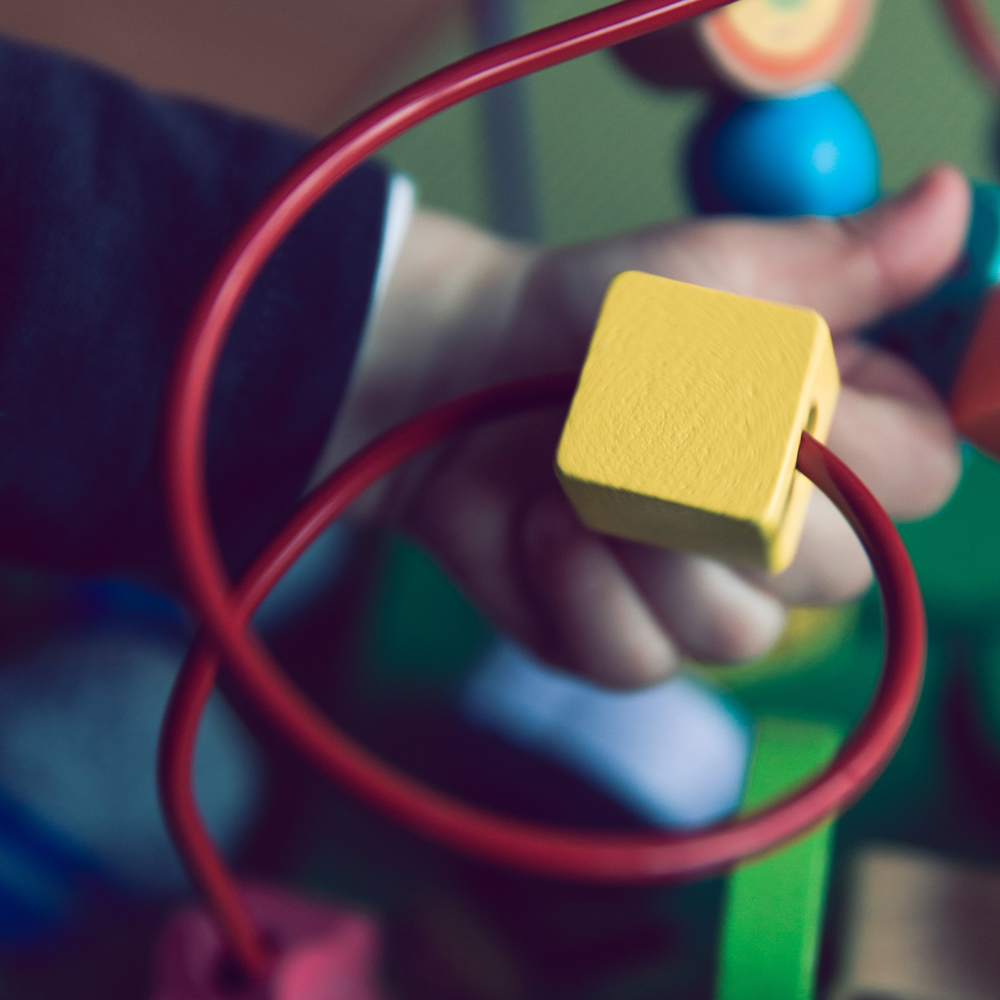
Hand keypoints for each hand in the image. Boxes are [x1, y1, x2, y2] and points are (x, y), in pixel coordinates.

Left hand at [323, 166, 967, 687]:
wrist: (466, 375)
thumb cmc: (589, 319)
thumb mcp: (707, 272)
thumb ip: (831, 261)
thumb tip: (946, 206)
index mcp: (828, 435)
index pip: (918, 478)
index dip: (864, 445)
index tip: (789, 391)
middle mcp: (779, 531)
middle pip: (836, 574)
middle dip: (735, 502)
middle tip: (660, 431)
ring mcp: (700, 596)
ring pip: (733, 630)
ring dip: (645, 542)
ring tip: (584, 474)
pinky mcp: (621, 642)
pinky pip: (635, 656)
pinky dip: (579, 584)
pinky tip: (545, 524)